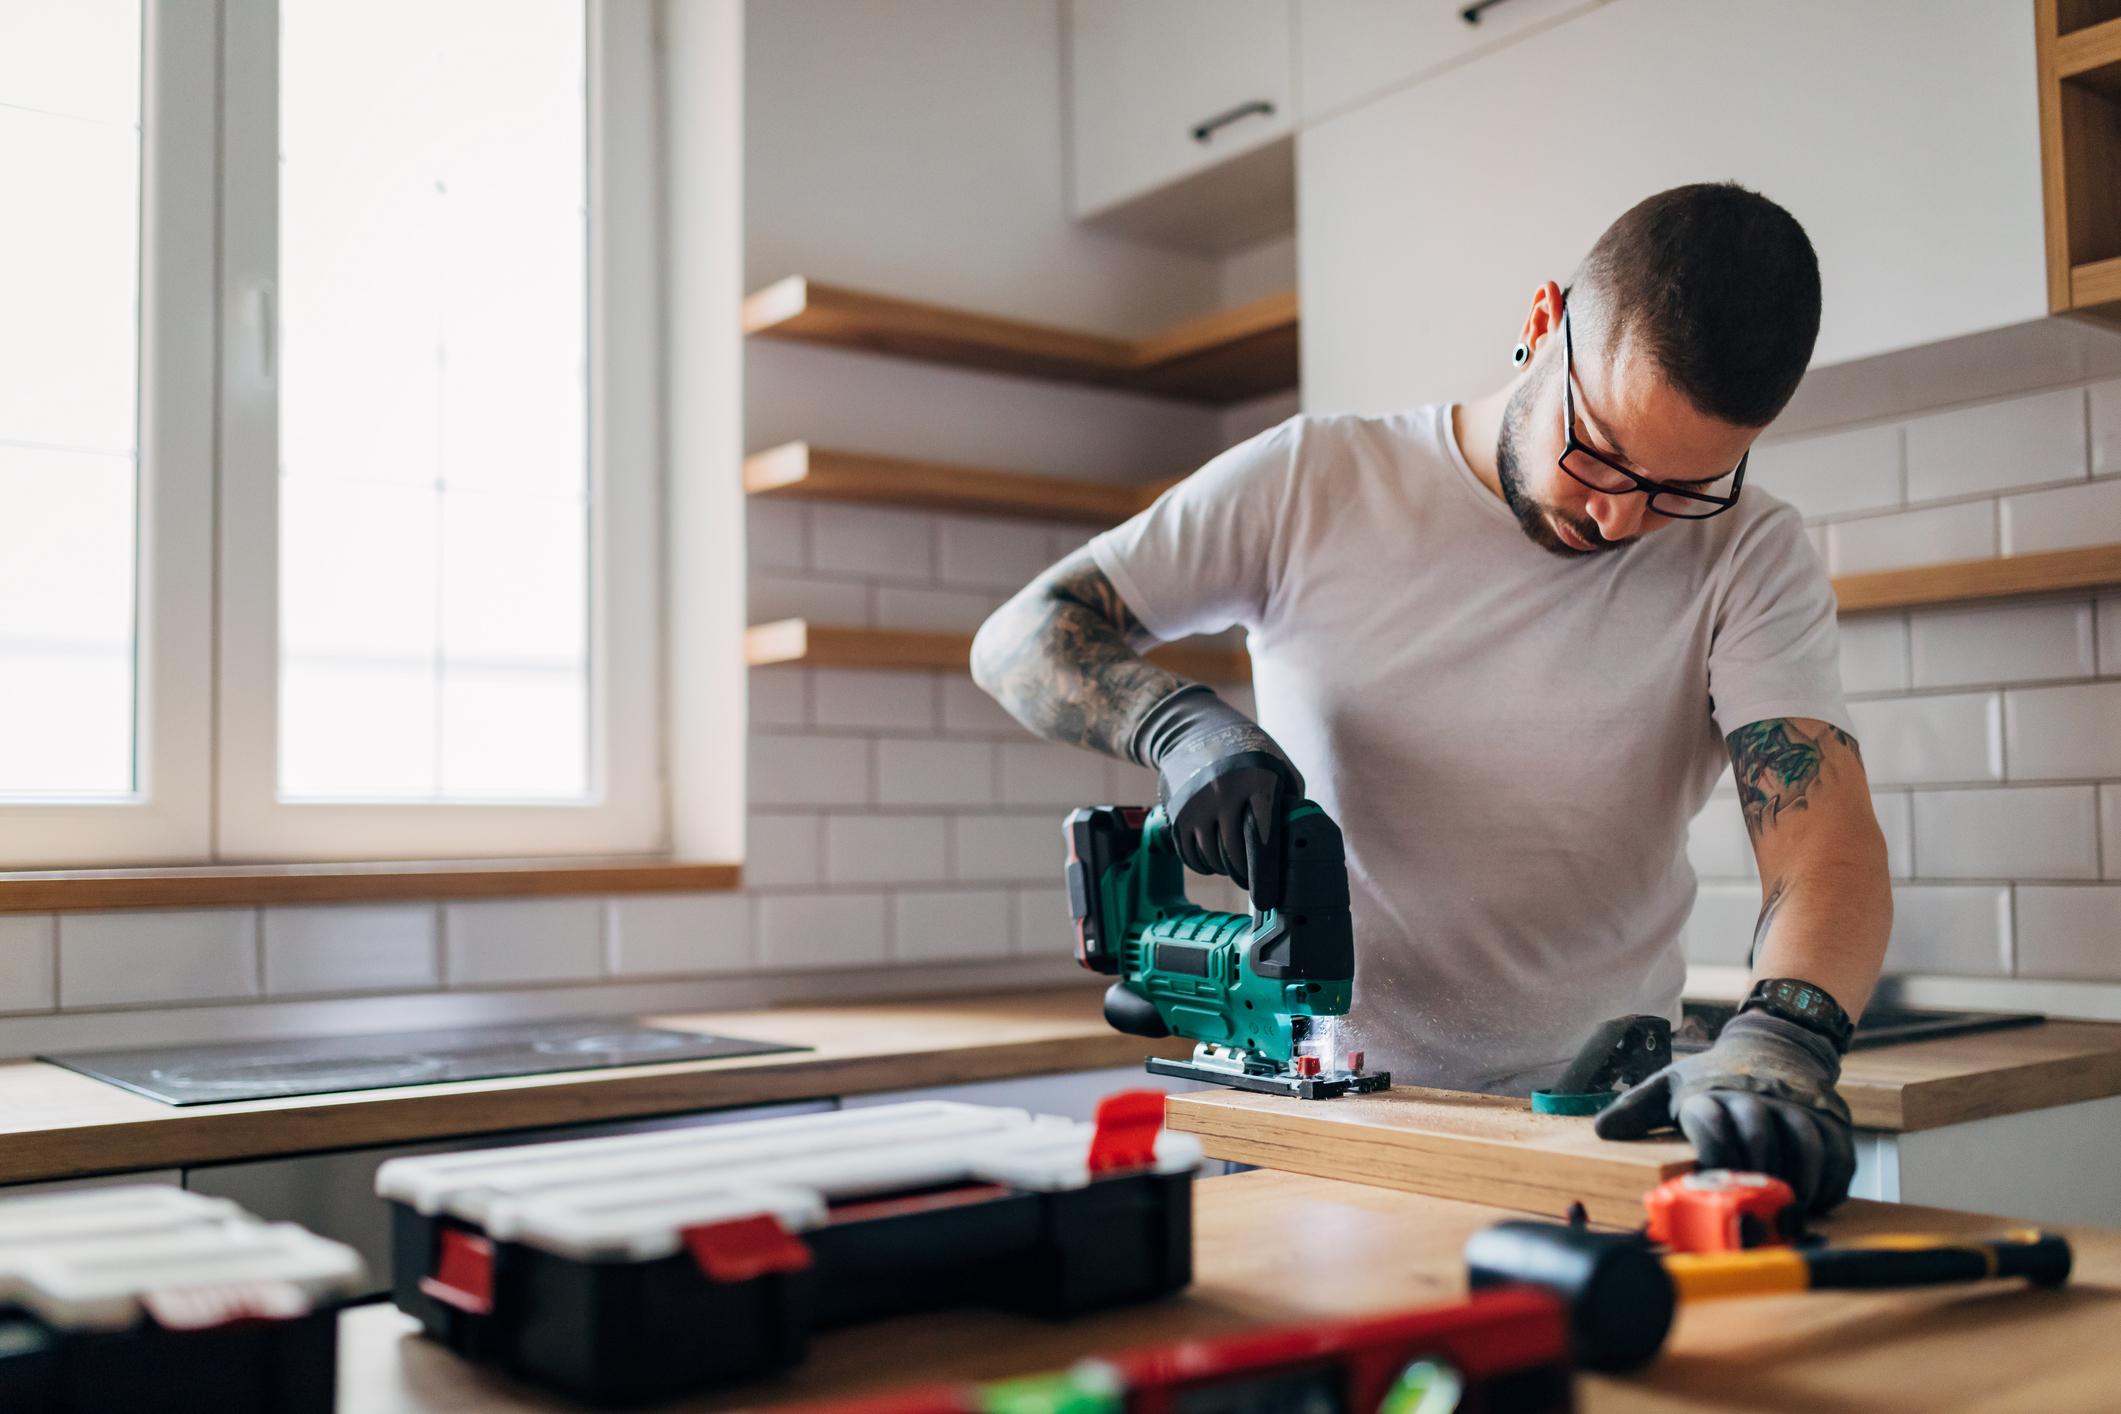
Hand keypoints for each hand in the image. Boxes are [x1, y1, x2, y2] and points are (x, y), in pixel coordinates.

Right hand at [1132, 686, 1303, 909]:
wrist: (1194, 731)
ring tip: (1234, 865)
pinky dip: (1204, 866)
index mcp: (1257, 783)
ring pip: (1212, 859)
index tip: (1267, 898)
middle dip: (1246, 876)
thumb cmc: (1248, 751)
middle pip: (1235, 856)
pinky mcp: (1176, 815)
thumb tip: (1300, 838)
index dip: (1266, 874)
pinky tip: (1213, 860)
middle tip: (1253, 882)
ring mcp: (1196, 806)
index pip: (1263, 840)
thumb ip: (1291, 801)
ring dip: (1225, 870)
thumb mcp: (1279, 765)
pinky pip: (1190, 856)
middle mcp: (1224, 795)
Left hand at [1594, 1010, 1854, 1212]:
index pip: (1710, 1120)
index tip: (1710, 1181)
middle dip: (1756, 1172)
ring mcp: (1797, 1106)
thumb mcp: (1671, 1084)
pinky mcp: (1830, 1118)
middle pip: (1759, 1132)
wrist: (1774, 1044)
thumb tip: (1602, 1132)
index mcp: (1711, 1092)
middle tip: (1752, 1210)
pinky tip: (1818, 1203)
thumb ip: (1637, 1108)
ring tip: (1790, 1214)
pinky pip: (1839, 1152)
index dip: (1711, 1152)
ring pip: (1805, 1142)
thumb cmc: (1714, 1076)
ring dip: (1800, 1182)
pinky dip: (1832, 1182)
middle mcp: (1756, 1097)